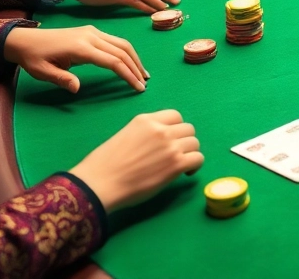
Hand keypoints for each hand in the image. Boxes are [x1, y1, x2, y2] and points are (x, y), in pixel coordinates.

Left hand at [4, 25, 148, 93]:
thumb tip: (77, 88)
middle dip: (136, 67)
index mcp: (81, 47)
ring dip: (134, 58)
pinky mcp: (92, 31)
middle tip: (144, 83)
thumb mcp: (43, 72)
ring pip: (121, 43)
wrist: (25, 39)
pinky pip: (115, 41)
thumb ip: (62, 79)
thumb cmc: (34, 58)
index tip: (138, 88)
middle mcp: (91, 36)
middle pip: (122, 50)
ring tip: (142, 74)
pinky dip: (126, 52)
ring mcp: (92, 32)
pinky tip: (129, 62)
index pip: (112, 61)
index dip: (128, 74)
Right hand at [69, 110, 202, 211]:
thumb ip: (145, 134)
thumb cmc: (104, 165)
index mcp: (145, 120)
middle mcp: (160, 129)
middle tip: (176, 154)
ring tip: (180, 165)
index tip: (170, 140)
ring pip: (194, 143)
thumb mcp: (124, 135)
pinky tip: (185, 172)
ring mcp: (170, 146)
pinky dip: (195, 165)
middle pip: (188, 129)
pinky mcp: (176, 164)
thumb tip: (158, 143)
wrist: (100, 183)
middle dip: (184, 141)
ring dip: (190, 153)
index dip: (175, 129)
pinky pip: (198, 158)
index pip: (174, 116)